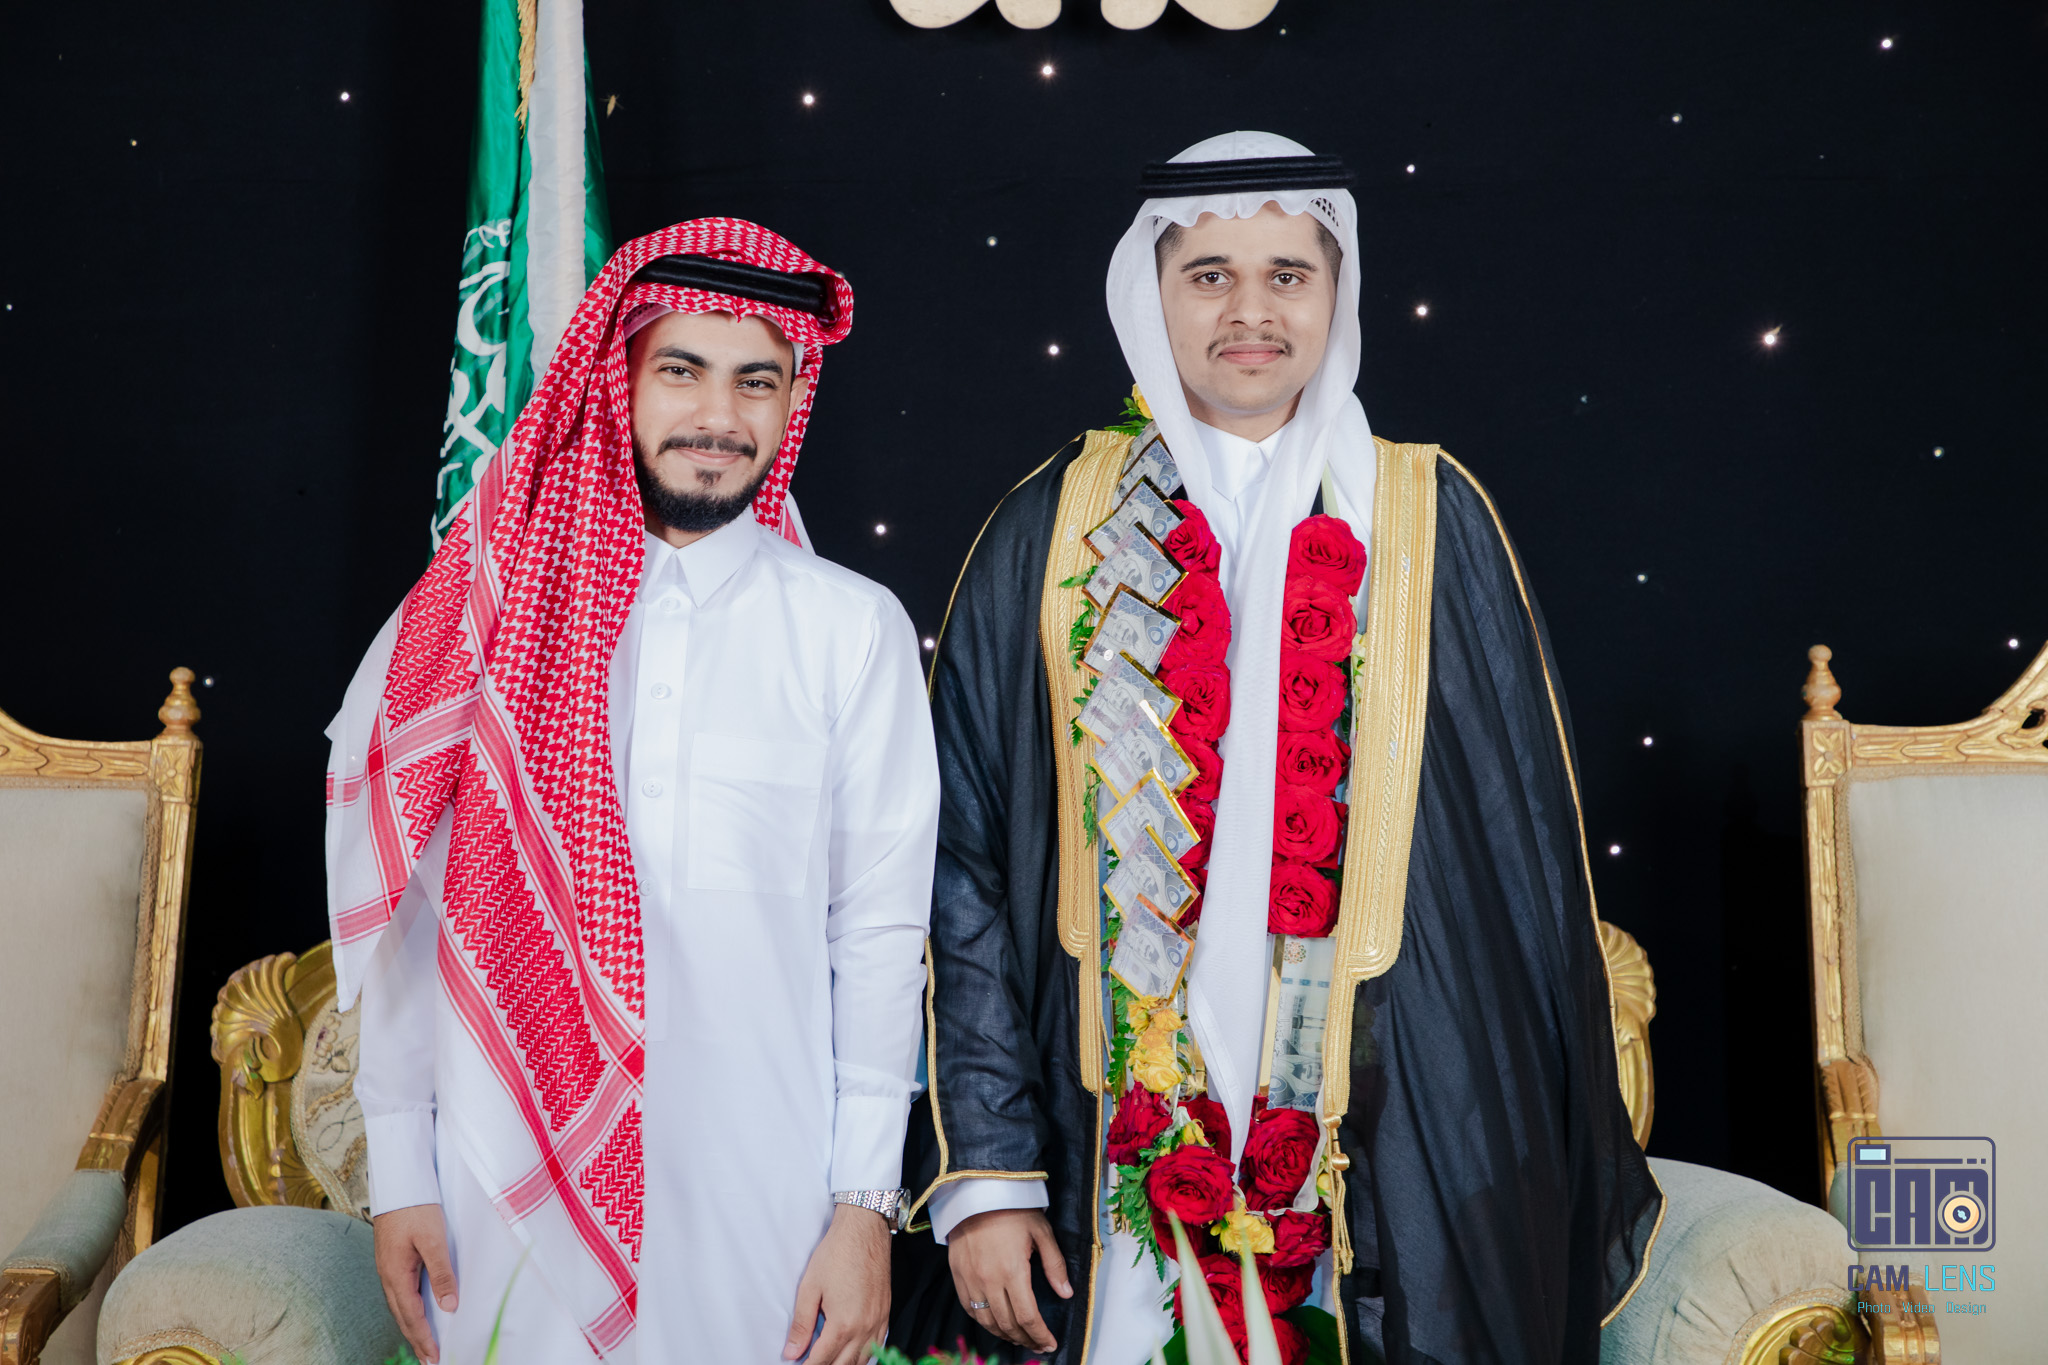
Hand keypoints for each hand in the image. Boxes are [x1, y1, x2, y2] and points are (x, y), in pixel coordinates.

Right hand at [373, 1203, 456, 1364]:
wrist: (399, 1182)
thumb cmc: (416, 1207)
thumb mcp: (433, 1239)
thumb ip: (441, 1272)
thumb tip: (448, 1304)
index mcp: (396, 1274)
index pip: (412, 1316)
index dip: (424, 1338)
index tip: (435, 1358)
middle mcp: (388, 1275)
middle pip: (403, 1316)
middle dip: (416, 1340)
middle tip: (430, 1360)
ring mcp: (389, 1267)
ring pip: (400, 1305)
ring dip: (412, 1326)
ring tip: (424, 1343)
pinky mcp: (393, 1259)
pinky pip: (401, 1292)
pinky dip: (409, 1309)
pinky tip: (417, 1310)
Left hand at [782, 1203, 892, 1364]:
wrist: (864, 1229)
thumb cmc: (837, 1254)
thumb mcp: (809, 1288)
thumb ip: (801, 1325)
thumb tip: (791, 1352)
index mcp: (843, 1324)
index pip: (822, 1361)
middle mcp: (864, 1328)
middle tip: (810, 1363)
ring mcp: (878, 1322)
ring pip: (863, 1361)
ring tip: (829, 1361)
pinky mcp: (885, 1314)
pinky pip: (878, 1346)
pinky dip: (864, 1357)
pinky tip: (853, 1355)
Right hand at [947, 1208, 1072, 1353]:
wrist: (977, 1192)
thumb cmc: (1011, 1209)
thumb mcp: (1041, 1232)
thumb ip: (1055, 1265)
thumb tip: (1066, 1293)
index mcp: (1012, 1271)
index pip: (1027, 1316)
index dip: (1040, 1335)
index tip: (1049, 1343)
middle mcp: (989, 1280)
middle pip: (1007, 1324)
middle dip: (1025, 1339)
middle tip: (1037, 1344)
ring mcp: (970, 1280)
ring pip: (987, 1321)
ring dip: (1005, 1335)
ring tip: (1019, 1338)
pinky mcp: (958, 1276)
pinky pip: (970, 1309)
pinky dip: (984, 1322)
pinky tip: (995, 1324)